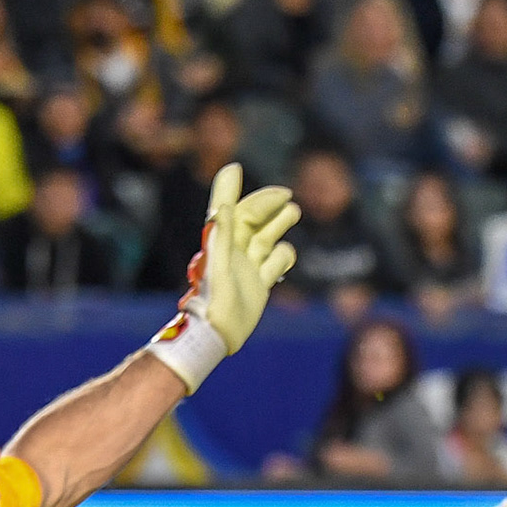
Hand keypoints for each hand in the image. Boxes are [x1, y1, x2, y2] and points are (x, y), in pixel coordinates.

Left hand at [147, 163, 299, 392]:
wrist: (216, 333)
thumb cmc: (212, 298)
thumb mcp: (216, 262)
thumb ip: (220, 231)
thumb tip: (224, 205)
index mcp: (223, 241)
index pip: (236, 210)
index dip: (243, 193)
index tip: (246, 173)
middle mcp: (236, 252)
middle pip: (255, 221)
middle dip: (270, 206)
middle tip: (288, 197)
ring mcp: (248, 269)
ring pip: (266, 239)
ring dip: (279, 224)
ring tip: (294, 211)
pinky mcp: (258, 286)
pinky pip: (274, 265)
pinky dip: (282, 257)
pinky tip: (286, 254)